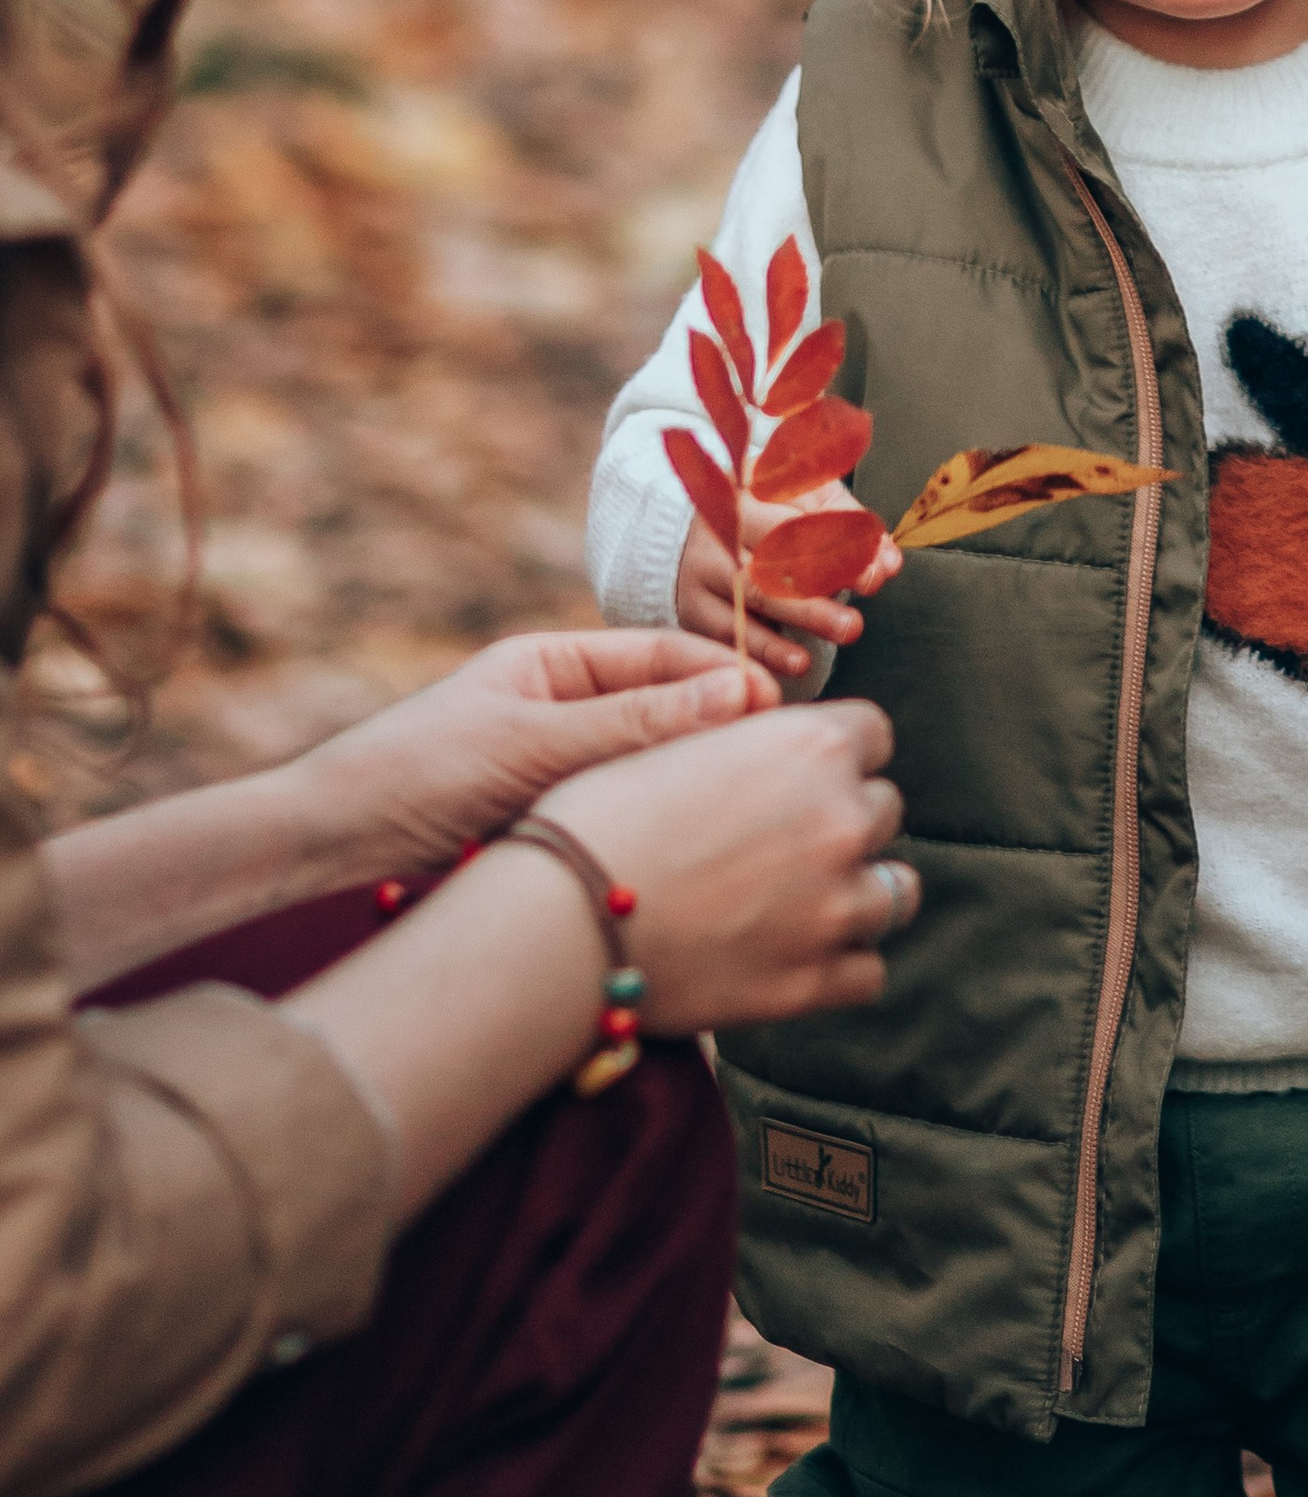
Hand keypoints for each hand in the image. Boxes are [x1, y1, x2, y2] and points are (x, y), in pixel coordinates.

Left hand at [292, 629, 783, 886]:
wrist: (334, 842)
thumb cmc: (421, 771)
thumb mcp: (536, 742)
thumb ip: (636, 722)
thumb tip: (738, 693)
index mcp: (556, 661)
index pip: (663, 653)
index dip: (724, 675)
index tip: (781, 705)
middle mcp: (563, 705)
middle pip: (663, 707)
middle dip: (719, 726)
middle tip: (784, 756)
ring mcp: (558, 762)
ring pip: (645, 763)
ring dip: (689, 776)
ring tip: (751, 798)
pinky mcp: (550, 815)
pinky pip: (618, 807)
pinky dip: (654, 816)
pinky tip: (691, 838)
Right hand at [542, 693, 917, 1033]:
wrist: (559, 923)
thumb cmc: (596, 821)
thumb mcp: (676, 746)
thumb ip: (745, 743)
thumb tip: (769, 745)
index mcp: (810, 745)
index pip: (873, 733)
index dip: (834, 754)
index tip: (800, 776)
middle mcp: (841, 819)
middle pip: (884, 809)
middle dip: (842, 820)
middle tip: (783, 844)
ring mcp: (836, 906)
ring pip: (894, 892)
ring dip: (857, 893)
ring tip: (800, 904)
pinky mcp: (816, 982)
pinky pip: (869, 970)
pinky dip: (840, 965)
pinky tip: (793, 957)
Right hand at [674, 509, 889, 682]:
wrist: (689, 536)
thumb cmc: (766, 516)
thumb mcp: (805, 501)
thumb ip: (851, 525)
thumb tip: (889, 562)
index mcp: (750, 484)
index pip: (800, 511)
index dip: (841, 539)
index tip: (876, 568)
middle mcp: (720, 522)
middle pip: (776, 550)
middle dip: (827, 577)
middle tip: (869, 592)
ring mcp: (703, 565)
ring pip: (754, 592)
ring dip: (805, 614)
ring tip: (848, 628)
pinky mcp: (693, 606)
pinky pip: (731, 631)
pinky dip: (767, 649)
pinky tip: (799, 661)